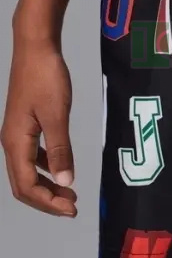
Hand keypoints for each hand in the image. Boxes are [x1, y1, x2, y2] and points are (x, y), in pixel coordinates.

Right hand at [1, 41, 76, 216]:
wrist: (36, 49)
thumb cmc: (46, 78)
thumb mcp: (57, 115)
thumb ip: (61, 149)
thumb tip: (66, 181)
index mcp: (16, 142)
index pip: (26, 187)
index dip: (48, 202)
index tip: (72, 208)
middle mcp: (12, 142)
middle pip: (23, 184)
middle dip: (47, 199)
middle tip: (73, 206)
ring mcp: (17, 133)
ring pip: (27, 171)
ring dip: (47, 185)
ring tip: (69, 192)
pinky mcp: (26, 124)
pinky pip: (32, 155)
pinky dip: (46, 167)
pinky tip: (60, 167)